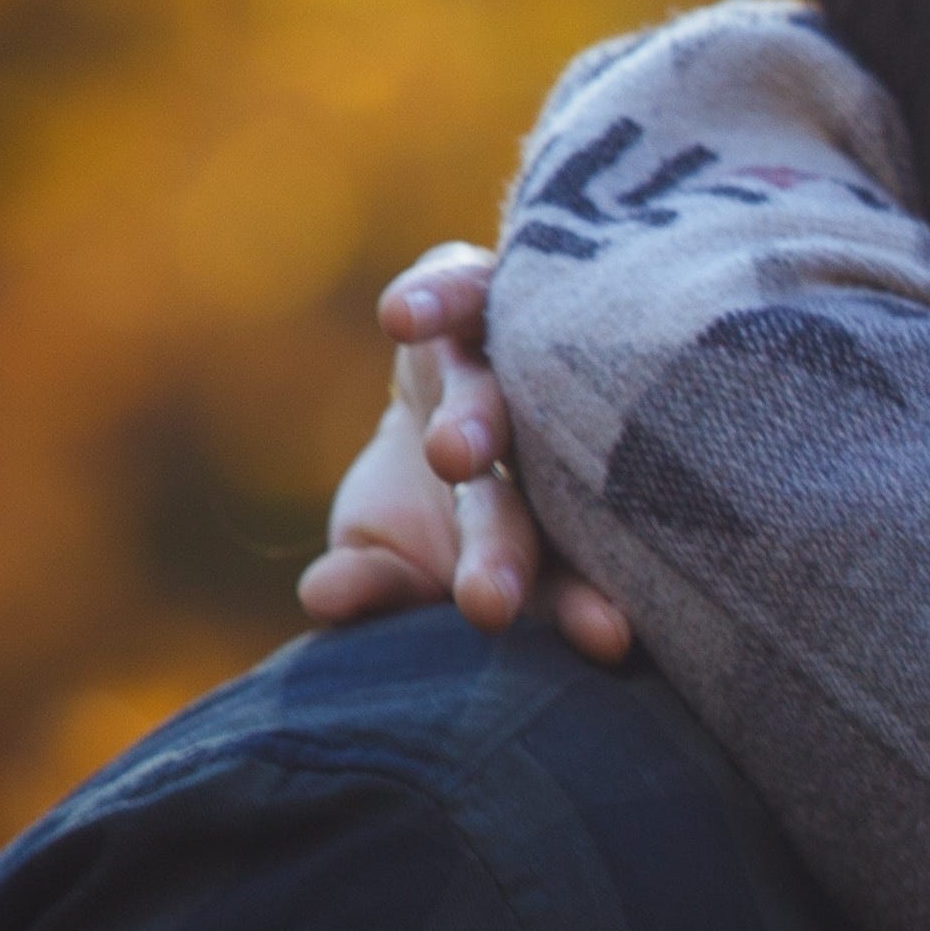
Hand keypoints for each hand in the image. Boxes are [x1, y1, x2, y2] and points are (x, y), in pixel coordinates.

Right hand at [291, 241, 638, 664]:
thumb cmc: (426, 502)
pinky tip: (400, 317)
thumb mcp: (393, 557)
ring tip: (449, 454)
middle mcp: (544, 451)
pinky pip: (458, 290)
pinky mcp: (474, 293)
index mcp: (553, 532)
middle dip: (508, 551)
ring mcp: (508, 370)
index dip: (581, 608)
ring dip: (475, 427)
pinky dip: (432, 298)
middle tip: (489, 601)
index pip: (569, 577)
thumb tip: (325, 595)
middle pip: (531, 502)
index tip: (604, 640)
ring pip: (493, 401)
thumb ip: (375, 583)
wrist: (433, 380)